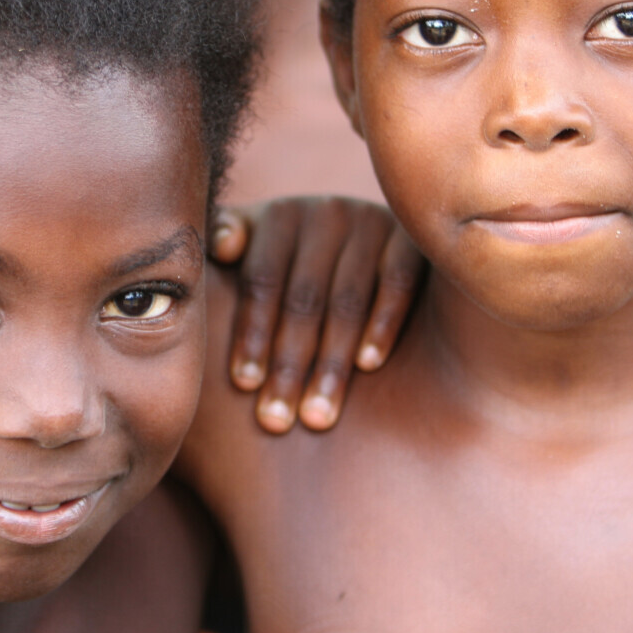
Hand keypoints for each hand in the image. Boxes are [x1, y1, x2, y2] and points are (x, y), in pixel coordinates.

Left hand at [210, 197, 424, 433]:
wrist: (374, 237)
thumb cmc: (298, 260)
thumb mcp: (261, 246)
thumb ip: (231, 244)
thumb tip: (221, 248)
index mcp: (281, 216)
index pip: (261, 281)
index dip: (251, 334)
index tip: (245, 386)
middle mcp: (326, 212)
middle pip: (302, 298)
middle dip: (288, 365)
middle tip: (275, 420)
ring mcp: (371, 221)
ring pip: (346, 301)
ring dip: (331, 363)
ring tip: (317, 416)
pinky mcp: (411, 237)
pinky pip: (395, 284)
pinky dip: (382, 325)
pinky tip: (367, 366)